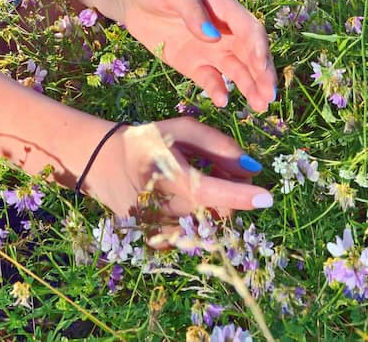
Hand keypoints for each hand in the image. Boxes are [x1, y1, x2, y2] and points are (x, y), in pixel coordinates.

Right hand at [81, 117, 271, 223]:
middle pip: (212, 211)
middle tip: (231, 174)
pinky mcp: (150, 237)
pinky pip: (189, 234)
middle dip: (232, 196)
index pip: (208, 191)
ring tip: (207, 184)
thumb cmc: (147, 141)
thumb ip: (218, 146)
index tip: (267, 198)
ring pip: (204, 225)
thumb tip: (252, 169)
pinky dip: (200, 219)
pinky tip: (189, 201)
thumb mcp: (181, 129)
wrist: (100, 162)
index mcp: (164, 171)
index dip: (239, 195)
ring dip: (217, 208)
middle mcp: (158, 203)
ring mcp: (152, 225)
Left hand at [121, 0, 276, 112]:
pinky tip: (223, 101)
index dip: (258, 48)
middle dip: (262, 74)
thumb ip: (192, 11)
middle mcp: (224, 30)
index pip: (249, 29)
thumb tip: (213, 37)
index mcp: (225, 7)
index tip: (262, 67)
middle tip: (269, 95)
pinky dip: (219, 90)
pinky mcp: (195, 64)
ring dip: (250, 86)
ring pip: (237, 70)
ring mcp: (211, 49)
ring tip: (260, 106)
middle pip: (250, 53)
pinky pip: (211, 80)